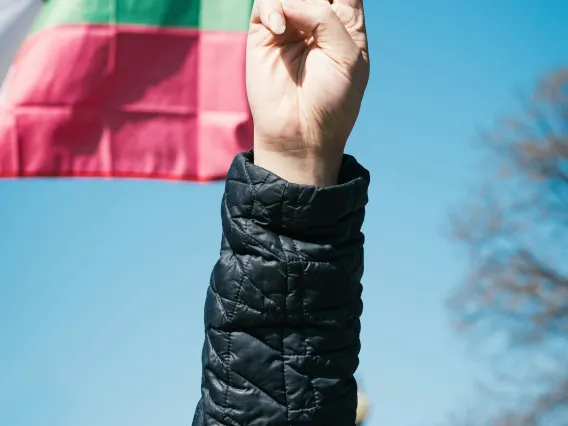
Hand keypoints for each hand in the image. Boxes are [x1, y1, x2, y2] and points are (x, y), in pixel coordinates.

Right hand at [246, 0, 369, 185]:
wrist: (301, 133)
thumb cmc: (332, 100)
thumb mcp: (347, 55)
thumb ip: (324, 17)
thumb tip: (289, 2)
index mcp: (345, 21)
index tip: (332, 6)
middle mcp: (317, 17)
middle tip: (315, 15)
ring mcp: (289, 24)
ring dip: (293, 1)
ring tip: (291, 27)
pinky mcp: (263, 33)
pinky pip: (265, 2)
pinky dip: (271, 8)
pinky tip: (279, 28)